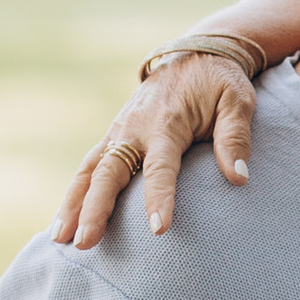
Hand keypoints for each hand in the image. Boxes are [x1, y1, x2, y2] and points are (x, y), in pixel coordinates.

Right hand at [53, 60, 253, 248]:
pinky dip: (74, 194)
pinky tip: (65, 222)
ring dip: (73, 206)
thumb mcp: (237, 101)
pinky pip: (88, 168)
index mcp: (166, 122)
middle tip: (85, 243)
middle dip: (95, 209)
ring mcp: (119, 132)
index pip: (160, 166)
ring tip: (59, 240)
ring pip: (89, 172)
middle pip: (109, 173)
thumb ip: (236, 137)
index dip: (158, 197)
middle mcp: (134, 128)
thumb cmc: (219, 83)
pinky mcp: (113, 137)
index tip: (158, 229)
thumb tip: (239, 178)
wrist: (194, 55)